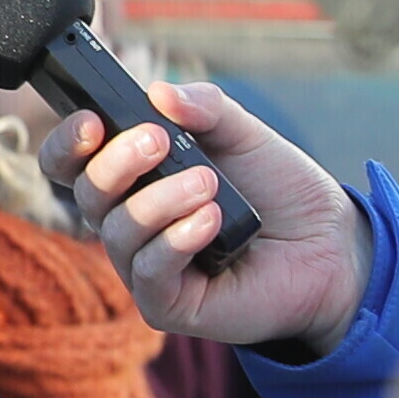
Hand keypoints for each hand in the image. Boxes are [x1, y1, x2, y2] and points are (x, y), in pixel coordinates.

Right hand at [43, 81, 367, 356]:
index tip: (92, 120)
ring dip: (158, 201)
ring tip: (208, 184)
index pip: (71, 164)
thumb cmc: (279, 191)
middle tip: (158, 140)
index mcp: (133, 179)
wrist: (331, 245)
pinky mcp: (168, 305)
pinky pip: (149, 272)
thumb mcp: (244, 134)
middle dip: (116, 163)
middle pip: (85, 194)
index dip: (67, 142)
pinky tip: (210, 220)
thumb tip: (159, 93)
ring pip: (116, 232)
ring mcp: (144, 266)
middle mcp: (129, 223)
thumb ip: (204, 108)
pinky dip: (175, 240)